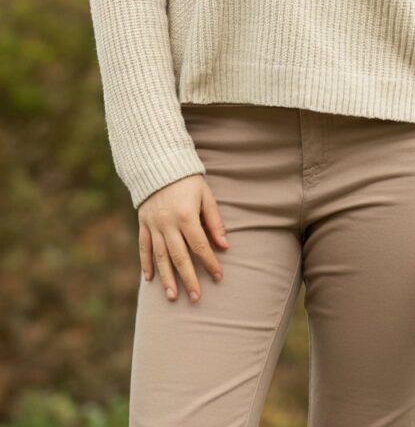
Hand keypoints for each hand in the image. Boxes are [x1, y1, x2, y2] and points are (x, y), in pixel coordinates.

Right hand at [138, 174, 230, 303]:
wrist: (158, 164)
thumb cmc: (188, 180)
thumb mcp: (206, 195)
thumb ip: (214, 220)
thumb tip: (225, 245)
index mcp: (186, 216)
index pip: (200, 246)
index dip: (210, 262)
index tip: (219, 277)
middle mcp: (168, 223)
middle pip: (179, 257)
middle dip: (189, 279)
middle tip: (196, 298)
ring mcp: (153, 225)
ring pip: (160, 257)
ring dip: (167, 278)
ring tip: (173, 296)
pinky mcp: (142, 223)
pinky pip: (143, 247)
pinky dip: (146, 264)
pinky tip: (150, 279)